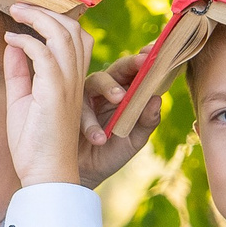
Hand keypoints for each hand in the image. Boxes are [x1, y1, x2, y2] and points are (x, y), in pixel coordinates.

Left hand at [0, 4, 89, 187]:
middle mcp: (75, 79)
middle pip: (73, 28)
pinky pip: (44, 53)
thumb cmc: (35, 143)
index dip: (55, 18)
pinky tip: (11, 39)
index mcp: (72, 80)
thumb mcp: (22, 100)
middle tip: (19, 6)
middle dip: (46, 11)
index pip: (75, 37)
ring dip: (36, 17)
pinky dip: (27, 40)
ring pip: (62, 34)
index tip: (27, 13)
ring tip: (15, 12)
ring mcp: (68, 84)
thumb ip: (19, 71)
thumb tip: (13, 43)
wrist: (45, 173)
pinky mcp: (55, 91)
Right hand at [80, 50, 159, 187]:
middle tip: (142, 63)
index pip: (138, 72)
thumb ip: (147, 121)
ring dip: (109, 88)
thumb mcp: (134, 139)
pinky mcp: (67, 108)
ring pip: (96, 81)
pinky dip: (90, 122)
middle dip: (131, 63)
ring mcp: (85, 96)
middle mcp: (106, 89)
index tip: (157, 51)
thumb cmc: (111, 153)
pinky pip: (79, 107)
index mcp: (126, 92)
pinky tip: (99, 138)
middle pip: (118, 68)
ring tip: (120, 100)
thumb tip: (157, 98)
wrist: (84, 175)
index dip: (148, 59)